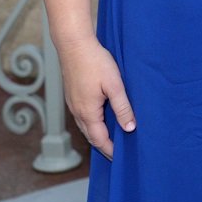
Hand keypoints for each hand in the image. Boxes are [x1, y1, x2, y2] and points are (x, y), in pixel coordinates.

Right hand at [56, 35, 136, 158]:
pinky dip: (91, 123)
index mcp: (88, 112)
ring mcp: (72, 103)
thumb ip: (122, 107)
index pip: (99, 140)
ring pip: (85, 126)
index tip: (121, 158)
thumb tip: (130, 129)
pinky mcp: (72, 94)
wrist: (73, 43)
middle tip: (117, 153)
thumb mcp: (114, 85)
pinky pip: (82, 116)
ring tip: (111, 138)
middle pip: (91, 136)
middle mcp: (77, 111)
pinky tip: (100, 118)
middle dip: (103, 146)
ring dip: (97, 134)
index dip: (110, 150)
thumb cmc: (94, 61)